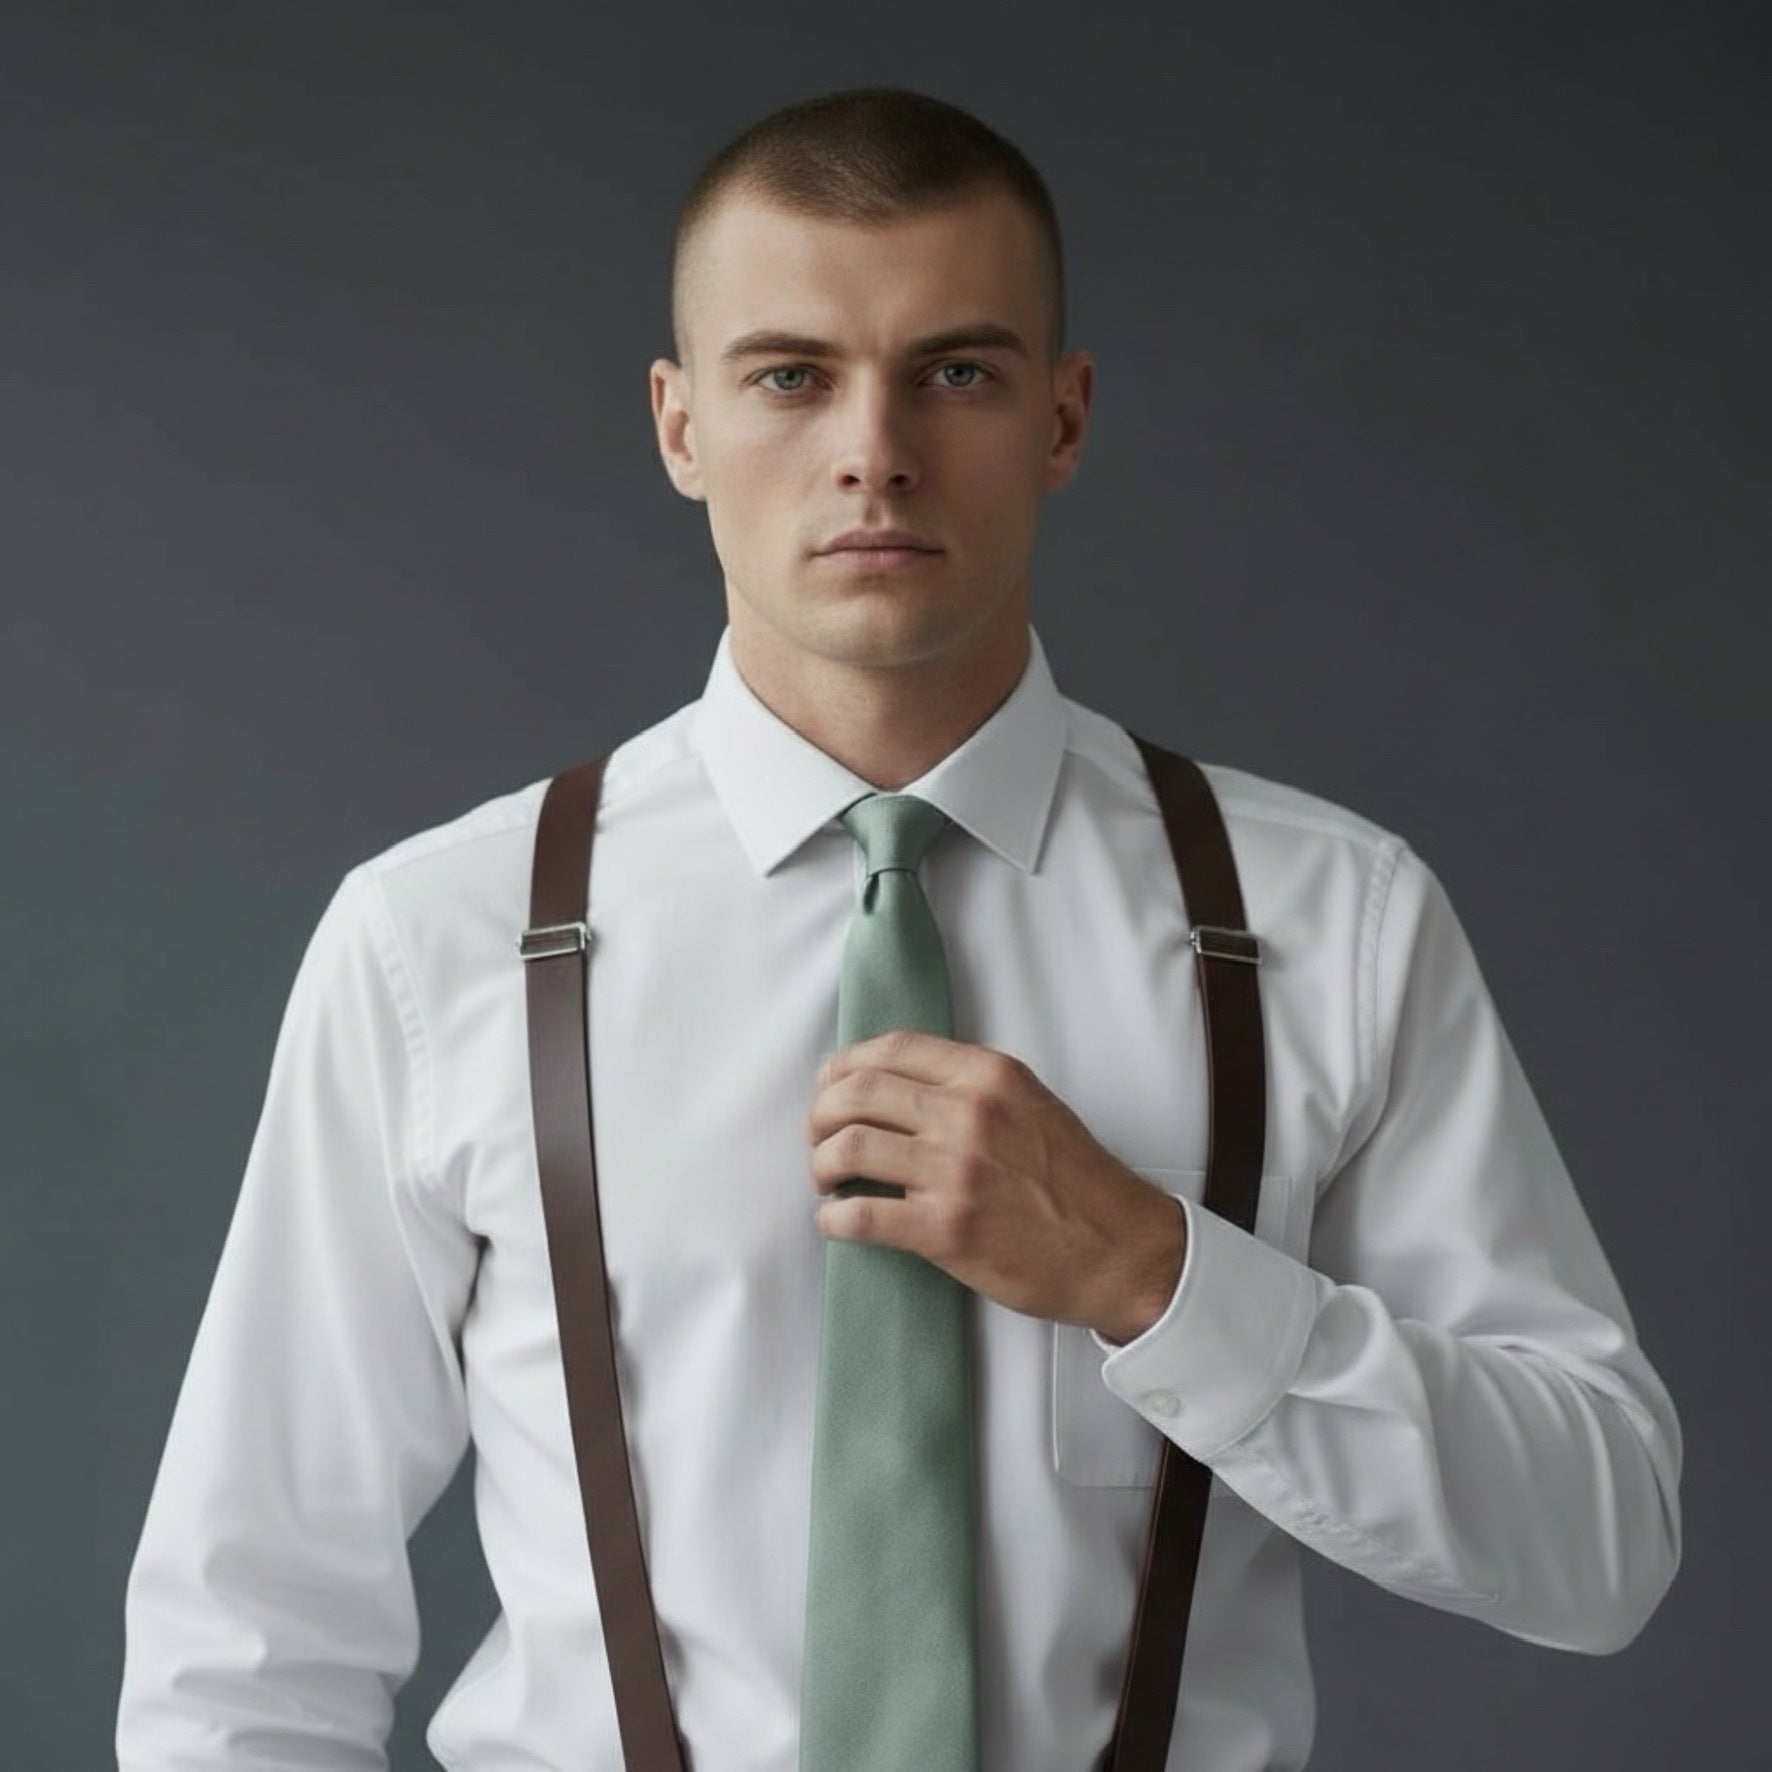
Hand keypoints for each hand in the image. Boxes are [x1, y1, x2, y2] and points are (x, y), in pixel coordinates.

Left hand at [806, 1028, 1187, 1340]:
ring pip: (849, 1148)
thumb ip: (972, 1087)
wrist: (1120, 1249)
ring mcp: (955, 1170)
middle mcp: (969, 1113)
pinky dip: (833, 1219)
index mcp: (989, 1076)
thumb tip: (898, 1086)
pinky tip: (836, 1223)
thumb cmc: (1076, 1182)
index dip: (845, 1065)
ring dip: (820, 1165)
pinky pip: (860, 1216)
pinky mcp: (946, 1228)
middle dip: (820, 1115)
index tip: (830, 1086)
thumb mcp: (1031, 1105)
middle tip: (819, 1138)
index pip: (892, 1048)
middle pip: (857, 1092)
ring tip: (826, 1181)